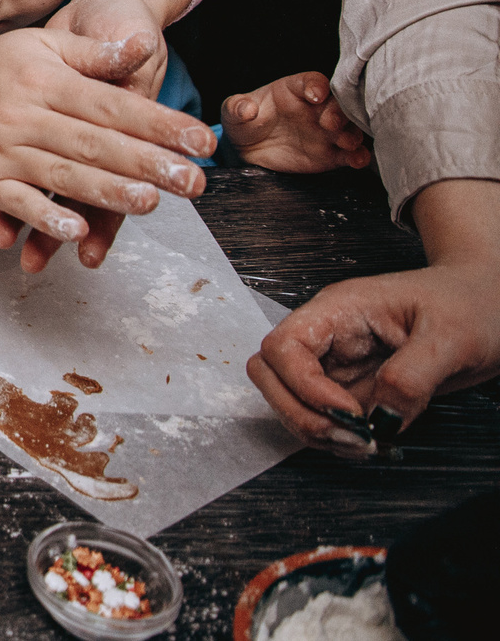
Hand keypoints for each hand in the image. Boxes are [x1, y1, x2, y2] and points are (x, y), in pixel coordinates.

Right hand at [0, 14, 213, 274]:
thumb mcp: (44, 45)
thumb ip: (95, 52)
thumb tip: (142, 45)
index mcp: (44, 80)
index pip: (111, 104)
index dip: (159, 123)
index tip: (200, 140)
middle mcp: (22, 115)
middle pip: (93, 143)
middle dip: (147, 163)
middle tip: (192, 180)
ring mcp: (2, 151)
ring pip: (62, 174)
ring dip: (108, 191)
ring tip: (152, 201)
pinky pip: (17, 202)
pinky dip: (45, 217)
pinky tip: (77, 229)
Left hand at [223, 73, 373, 173]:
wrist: (248, 151)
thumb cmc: (244, 122)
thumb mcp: (233, 111)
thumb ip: (237, 107)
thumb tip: (246, 109)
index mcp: (294, 90)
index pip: (312, 81)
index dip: (316, 86)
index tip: (315, 94)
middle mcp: (316, 109)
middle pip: (338, 104)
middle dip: (339, 112)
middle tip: (331, 123)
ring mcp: (326, 132)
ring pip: (350, 128)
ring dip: (352, 133)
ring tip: (345, 141)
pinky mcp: (331, 154)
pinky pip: (350, 154)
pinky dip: (358, 156)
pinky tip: (357, 160)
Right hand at [247, 180, 499, 450]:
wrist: (491, 303)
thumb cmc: (471, 303)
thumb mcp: (451, 336)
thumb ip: (412, 377)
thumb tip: (378, 419)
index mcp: (340, 309)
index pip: (283, 347)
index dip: (303, 386)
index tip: (349, 413)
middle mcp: (328, 336)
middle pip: (270, 374)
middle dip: (300, 413)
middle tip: (350, 438)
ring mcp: (338, 363)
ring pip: (290, 400)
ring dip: (316, 430)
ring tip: (365, 445)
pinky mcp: (354, 387)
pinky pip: (324, 416)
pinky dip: (337, 437)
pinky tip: (372, 441)